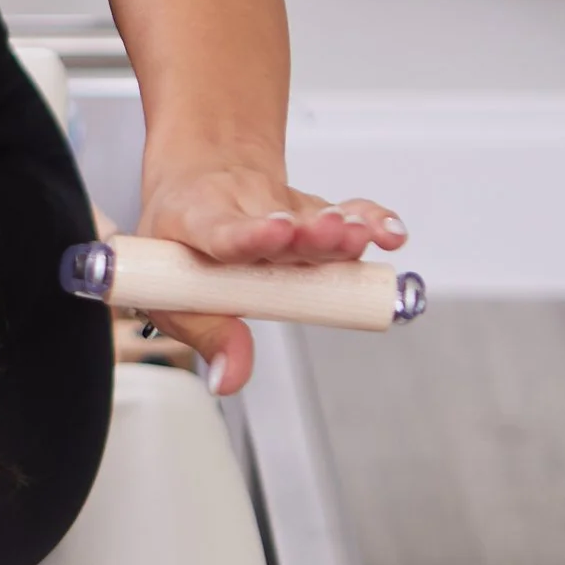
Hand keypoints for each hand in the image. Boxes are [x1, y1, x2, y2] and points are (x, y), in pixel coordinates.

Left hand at [130, 165, 406, 397]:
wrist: (197, 184)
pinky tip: (390, 232)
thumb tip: (229, 380)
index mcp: (200, 225)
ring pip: (316, 218)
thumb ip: (208, 336)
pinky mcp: (313, 210)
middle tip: (328, 235)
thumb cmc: (182, 245)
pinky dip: (372, 220)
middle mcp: (245, 213)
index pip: (226, 232)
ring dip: (342, 231)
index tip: (275, 234)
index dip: (252, 236)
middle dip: (307, 235)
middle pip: (281, 226)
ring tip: (360, 238)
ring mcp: (283, 211)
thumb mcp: (173, 295)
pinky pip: (348, 212)